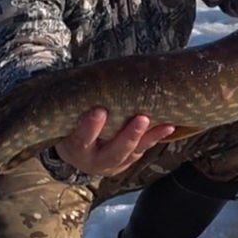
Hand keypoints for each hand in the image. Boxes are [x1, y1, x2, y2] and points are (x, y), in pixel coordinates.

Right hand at [53, 107, 176, 175]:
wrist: (76, 148)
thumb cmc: (71, 121)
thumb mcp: (68, 116)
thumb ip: (79, 102)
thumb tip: (91, 72)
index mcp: (74, 148)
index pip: (81, 140)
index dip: (90, 128)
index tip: (99, 111)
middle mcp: (93, 161)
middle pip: (112, 153)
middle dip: (128, 136)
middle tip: (141, 119)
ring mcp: (112, 164)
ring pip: (131, 154)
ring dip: (148, 138)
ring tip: (165, 125)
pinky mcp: (126, 161)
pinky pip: (142, 150)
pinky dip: (155, 138)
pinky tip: (169, 127)